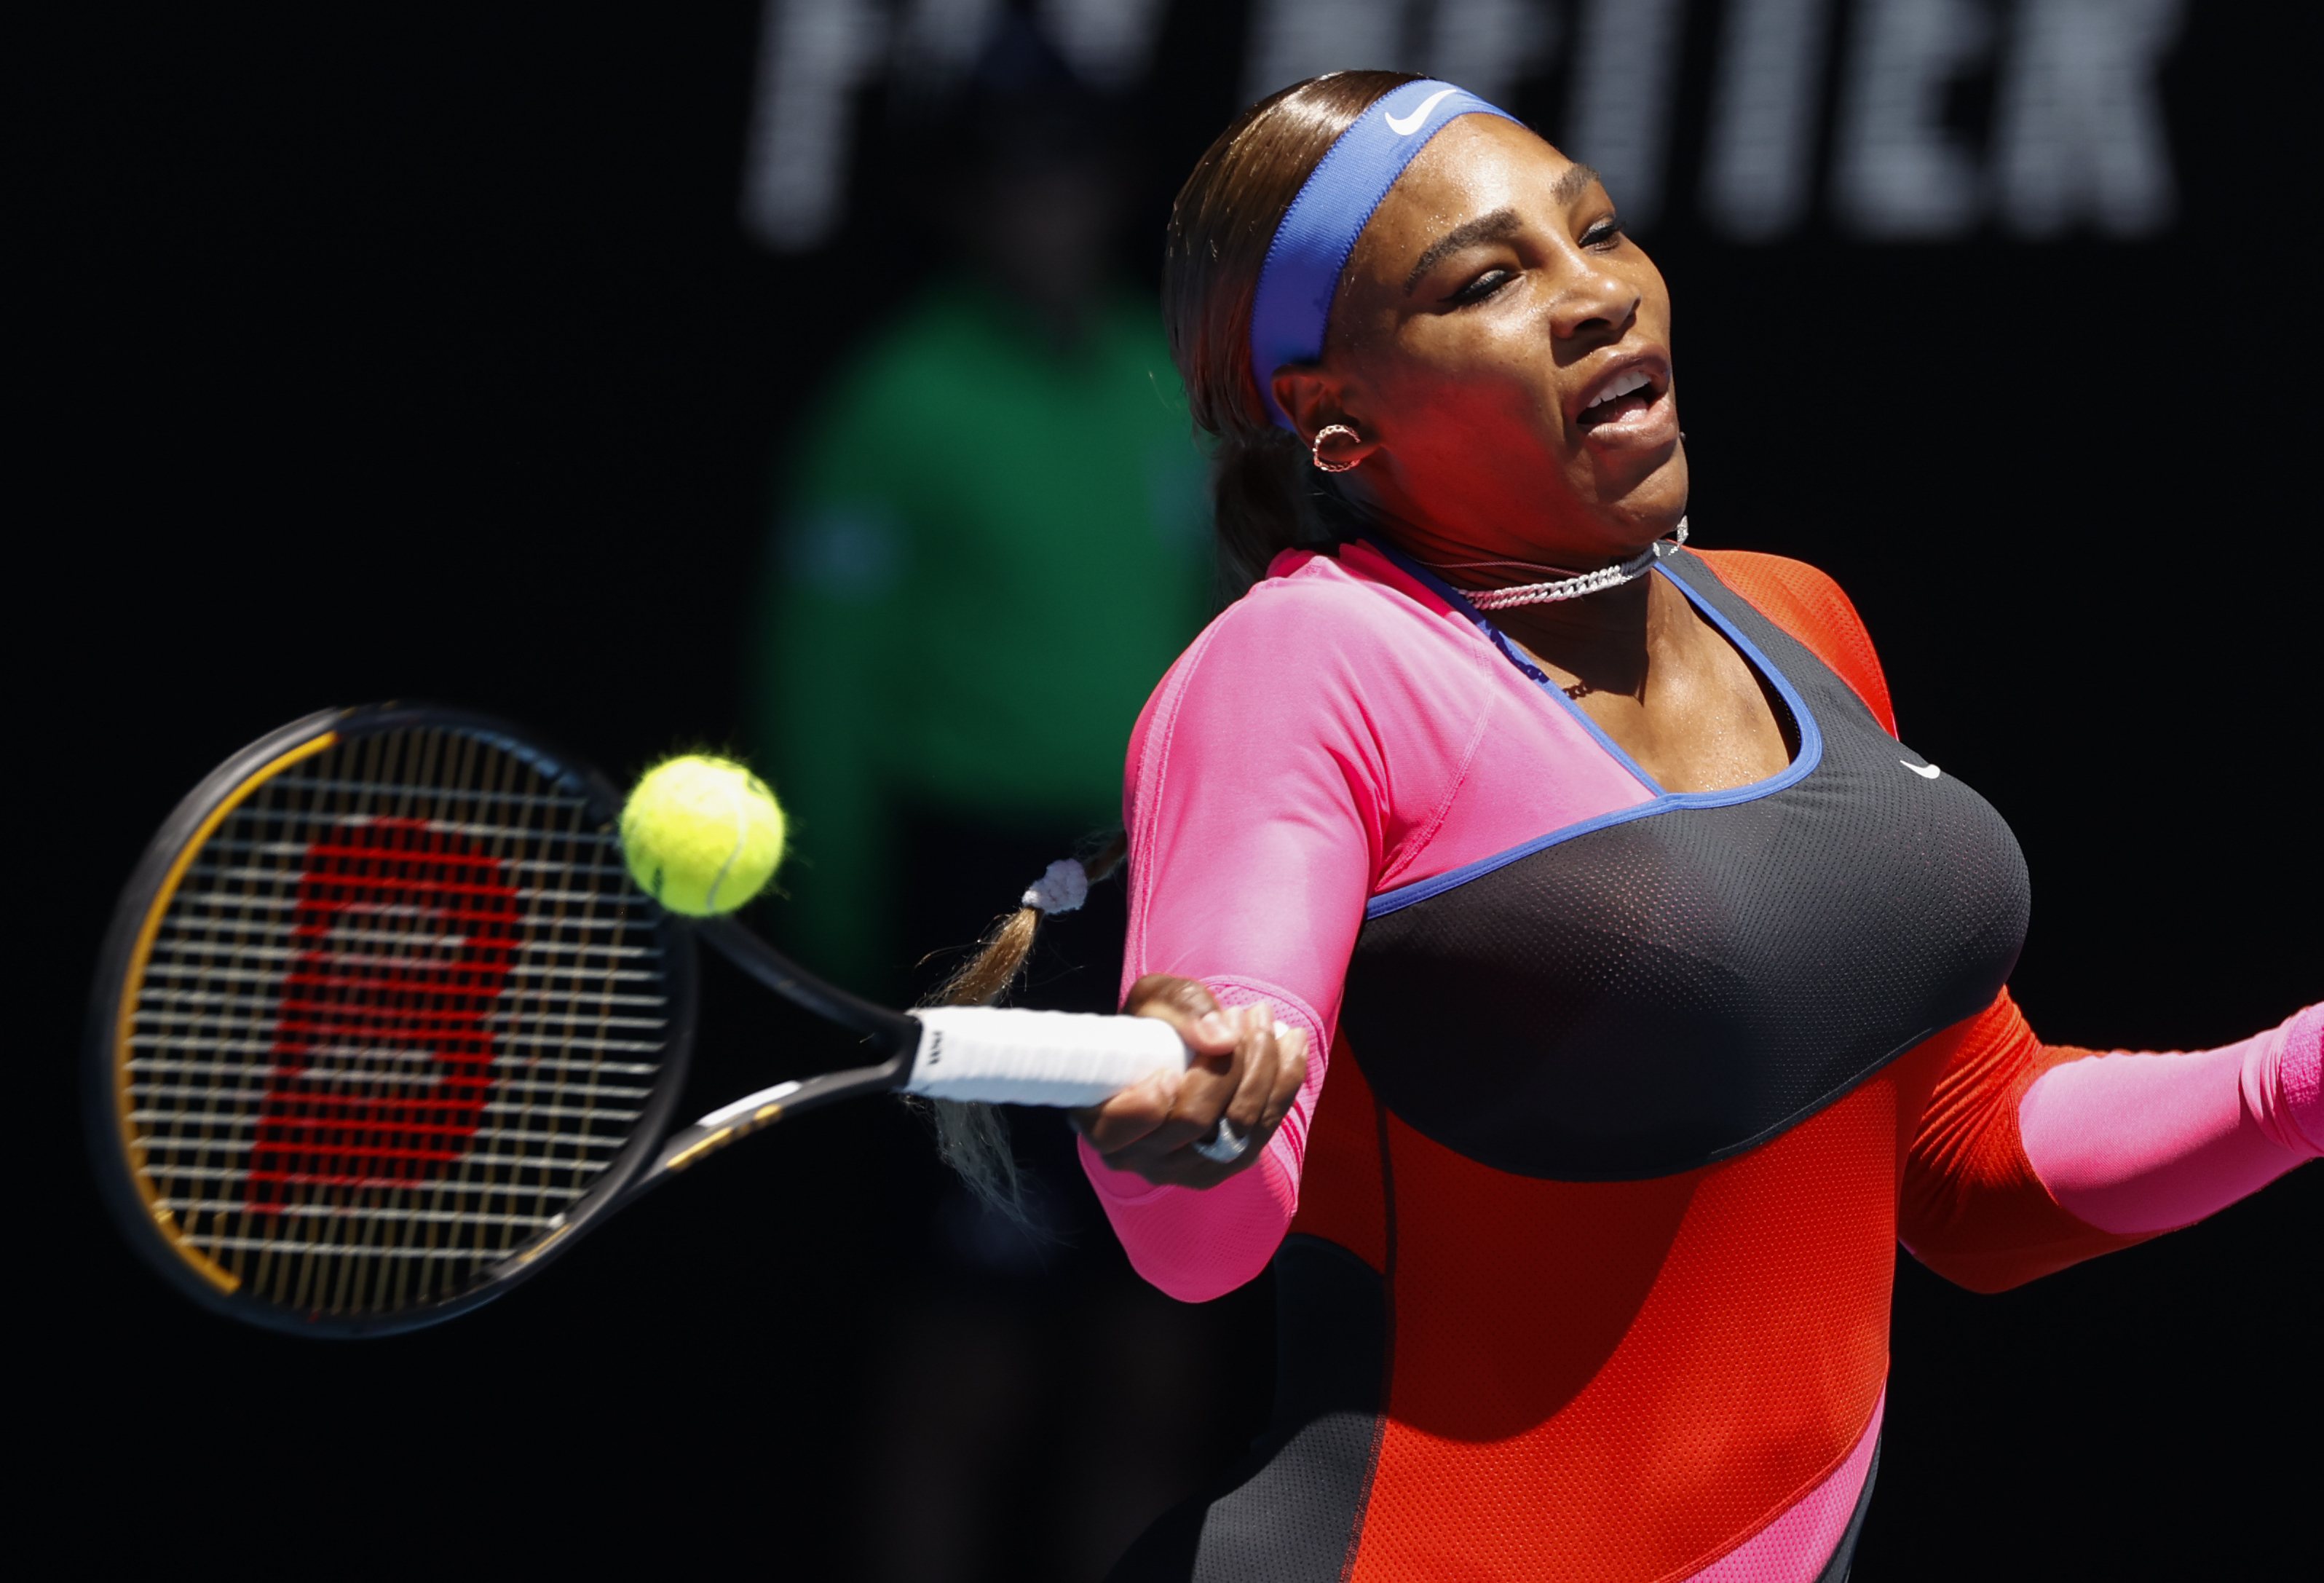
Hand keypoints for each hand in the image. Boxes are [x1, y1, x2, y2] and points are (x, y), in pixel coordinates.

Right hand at [1071, 975, 1309, 1188]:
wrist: (1171, 1049)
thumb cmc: (1150, 1025)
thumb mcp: (1153, 999)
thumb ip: (1181, 1008)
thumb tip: (1221, 1039)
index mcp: (1102, 1124)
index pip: (1125, 1131)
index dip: (1149, 1104)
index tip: (1169, 1066)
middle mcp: (1141, 1159)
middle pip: (1195, 1123)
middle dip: (1230, 1063)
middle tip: (1242, 1011)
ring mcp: (1186, 1170)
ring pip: (1237, 1131)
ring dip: (1265, 1070)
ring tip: (1267, 1020)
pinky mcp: (1225, 1165)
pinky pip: (1265, 1133)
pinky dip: (1284, 1085)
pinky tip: (1291, 1044)